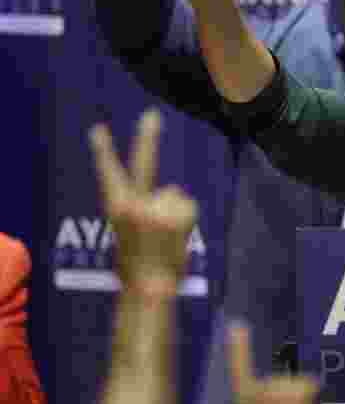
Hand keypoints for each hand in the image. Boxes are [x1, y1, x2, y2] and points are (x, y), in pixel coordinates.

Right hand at [89, 109, 196, 289]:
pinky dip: (186, 218)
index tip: (98, 129)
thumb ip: (139, 211)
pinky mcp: (178, 213)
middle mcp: (136, 203)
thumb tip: (166, 194)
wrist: (149, 288)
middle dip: (147, 137)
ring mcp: (158, 207)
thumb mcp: (126, 235)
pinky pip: (187, 206)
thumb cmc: (137, 267)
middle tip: (151, 115)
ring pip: (175, 196)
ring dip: (175, 211)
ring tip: (166, 236)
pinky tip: (178, 236)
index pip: (109, 174)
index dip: (103, 151)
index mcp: (117, 209)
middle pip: (144, 164)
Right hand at [228, 322, 317, 403]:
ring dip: (299, 403)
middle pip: (283, 381)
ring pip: (298, 385)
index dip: (237, 346)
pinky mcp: (292, 390)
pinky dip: (308, 401)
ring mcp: (273, 388)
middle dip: (289, 398)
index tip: (236, 325)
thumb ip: (265, 403)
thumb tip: (287, 389)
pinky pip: (309, 385)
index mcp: (241, 396)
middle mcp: (254, 388)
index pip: (237, 366)